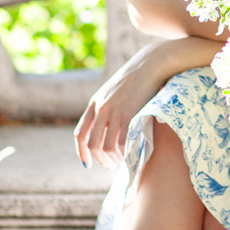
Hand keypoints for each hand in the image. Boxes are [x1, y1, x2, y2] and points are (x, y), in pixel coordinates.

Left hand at [74, 37, 220, 166]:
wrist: (149, 65)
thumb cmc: (136, 80)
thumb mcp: (114, 92)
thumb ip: (107, 108)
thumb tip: (108, 130)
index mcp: (94, 104)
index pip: (80, 134)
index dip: (82, 152)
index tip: (88, 163)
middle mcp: (100, 109)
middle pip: (91, 144)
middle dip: (99, 159)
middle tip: (110, 164)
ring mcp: (114, 112)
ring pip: (106, 146)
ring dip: (112, 159)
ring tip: (121, 161)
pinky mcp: (129, 114)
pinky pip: (123, 142)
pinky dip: (125, 154)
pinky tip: (131, 155)